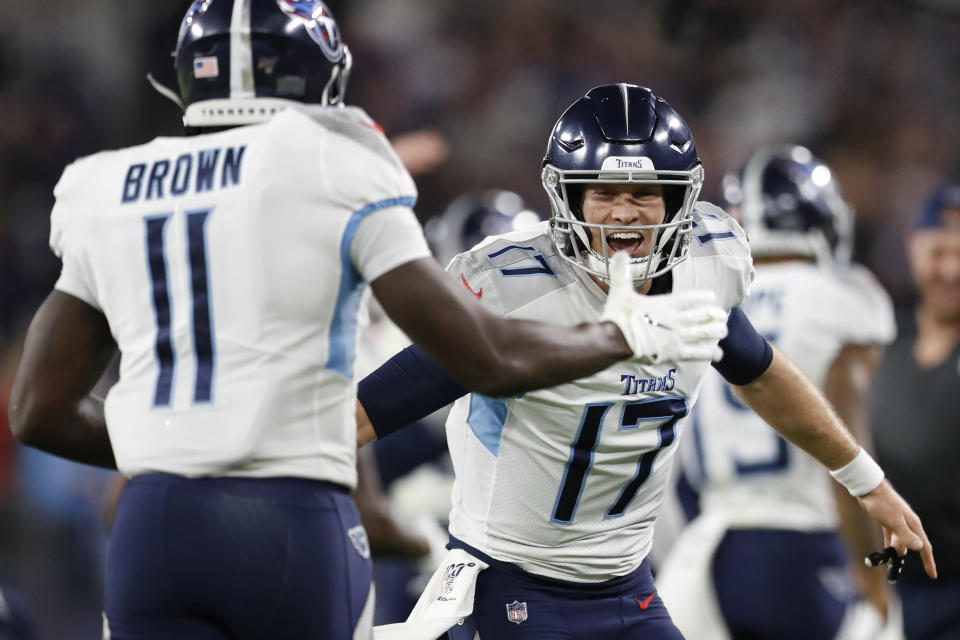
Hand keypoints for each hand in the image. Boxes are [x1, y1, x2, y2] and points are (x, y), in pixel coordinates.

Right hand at [601, 252, 727, 363]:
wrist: (616, 341)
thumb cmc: (617, 317)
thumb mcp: (619, 292)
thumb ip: (621, 274)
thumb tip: (620, 254)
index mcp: (664, 305)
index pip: (688, 299)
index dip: (702, 297)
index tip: (712, 296)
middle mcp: (674, 320)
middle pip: (700, 316)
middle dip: (712, 315)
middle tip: (722, 315)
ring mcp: (676, 337)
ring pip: (702, 333)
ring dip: (714, 331)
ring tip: (724, 330)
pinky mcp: (674, 353)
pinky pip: (696, 353)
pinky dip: (708, 352)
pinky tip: (719, 354)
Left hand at [859, 479, 936, 579]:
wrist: (868, 487)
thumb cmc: (881, 503)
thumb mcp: (893, 521)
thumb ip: (906, 535)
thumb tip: (920, 548)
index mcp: (913, 525)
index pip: (925, 547)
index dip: (929, 562)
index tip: (932, 575)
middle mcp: (908, 524)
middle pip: (911, 546)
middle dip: (905, 560)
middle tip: (896, 575)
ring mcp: (897, 522)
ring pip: (899, 542)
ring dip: (895, 553)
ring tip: (889, 566)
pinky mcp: (887, 520)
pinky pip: (891, 537)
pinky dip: (889, 545)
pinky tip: (886, 553)